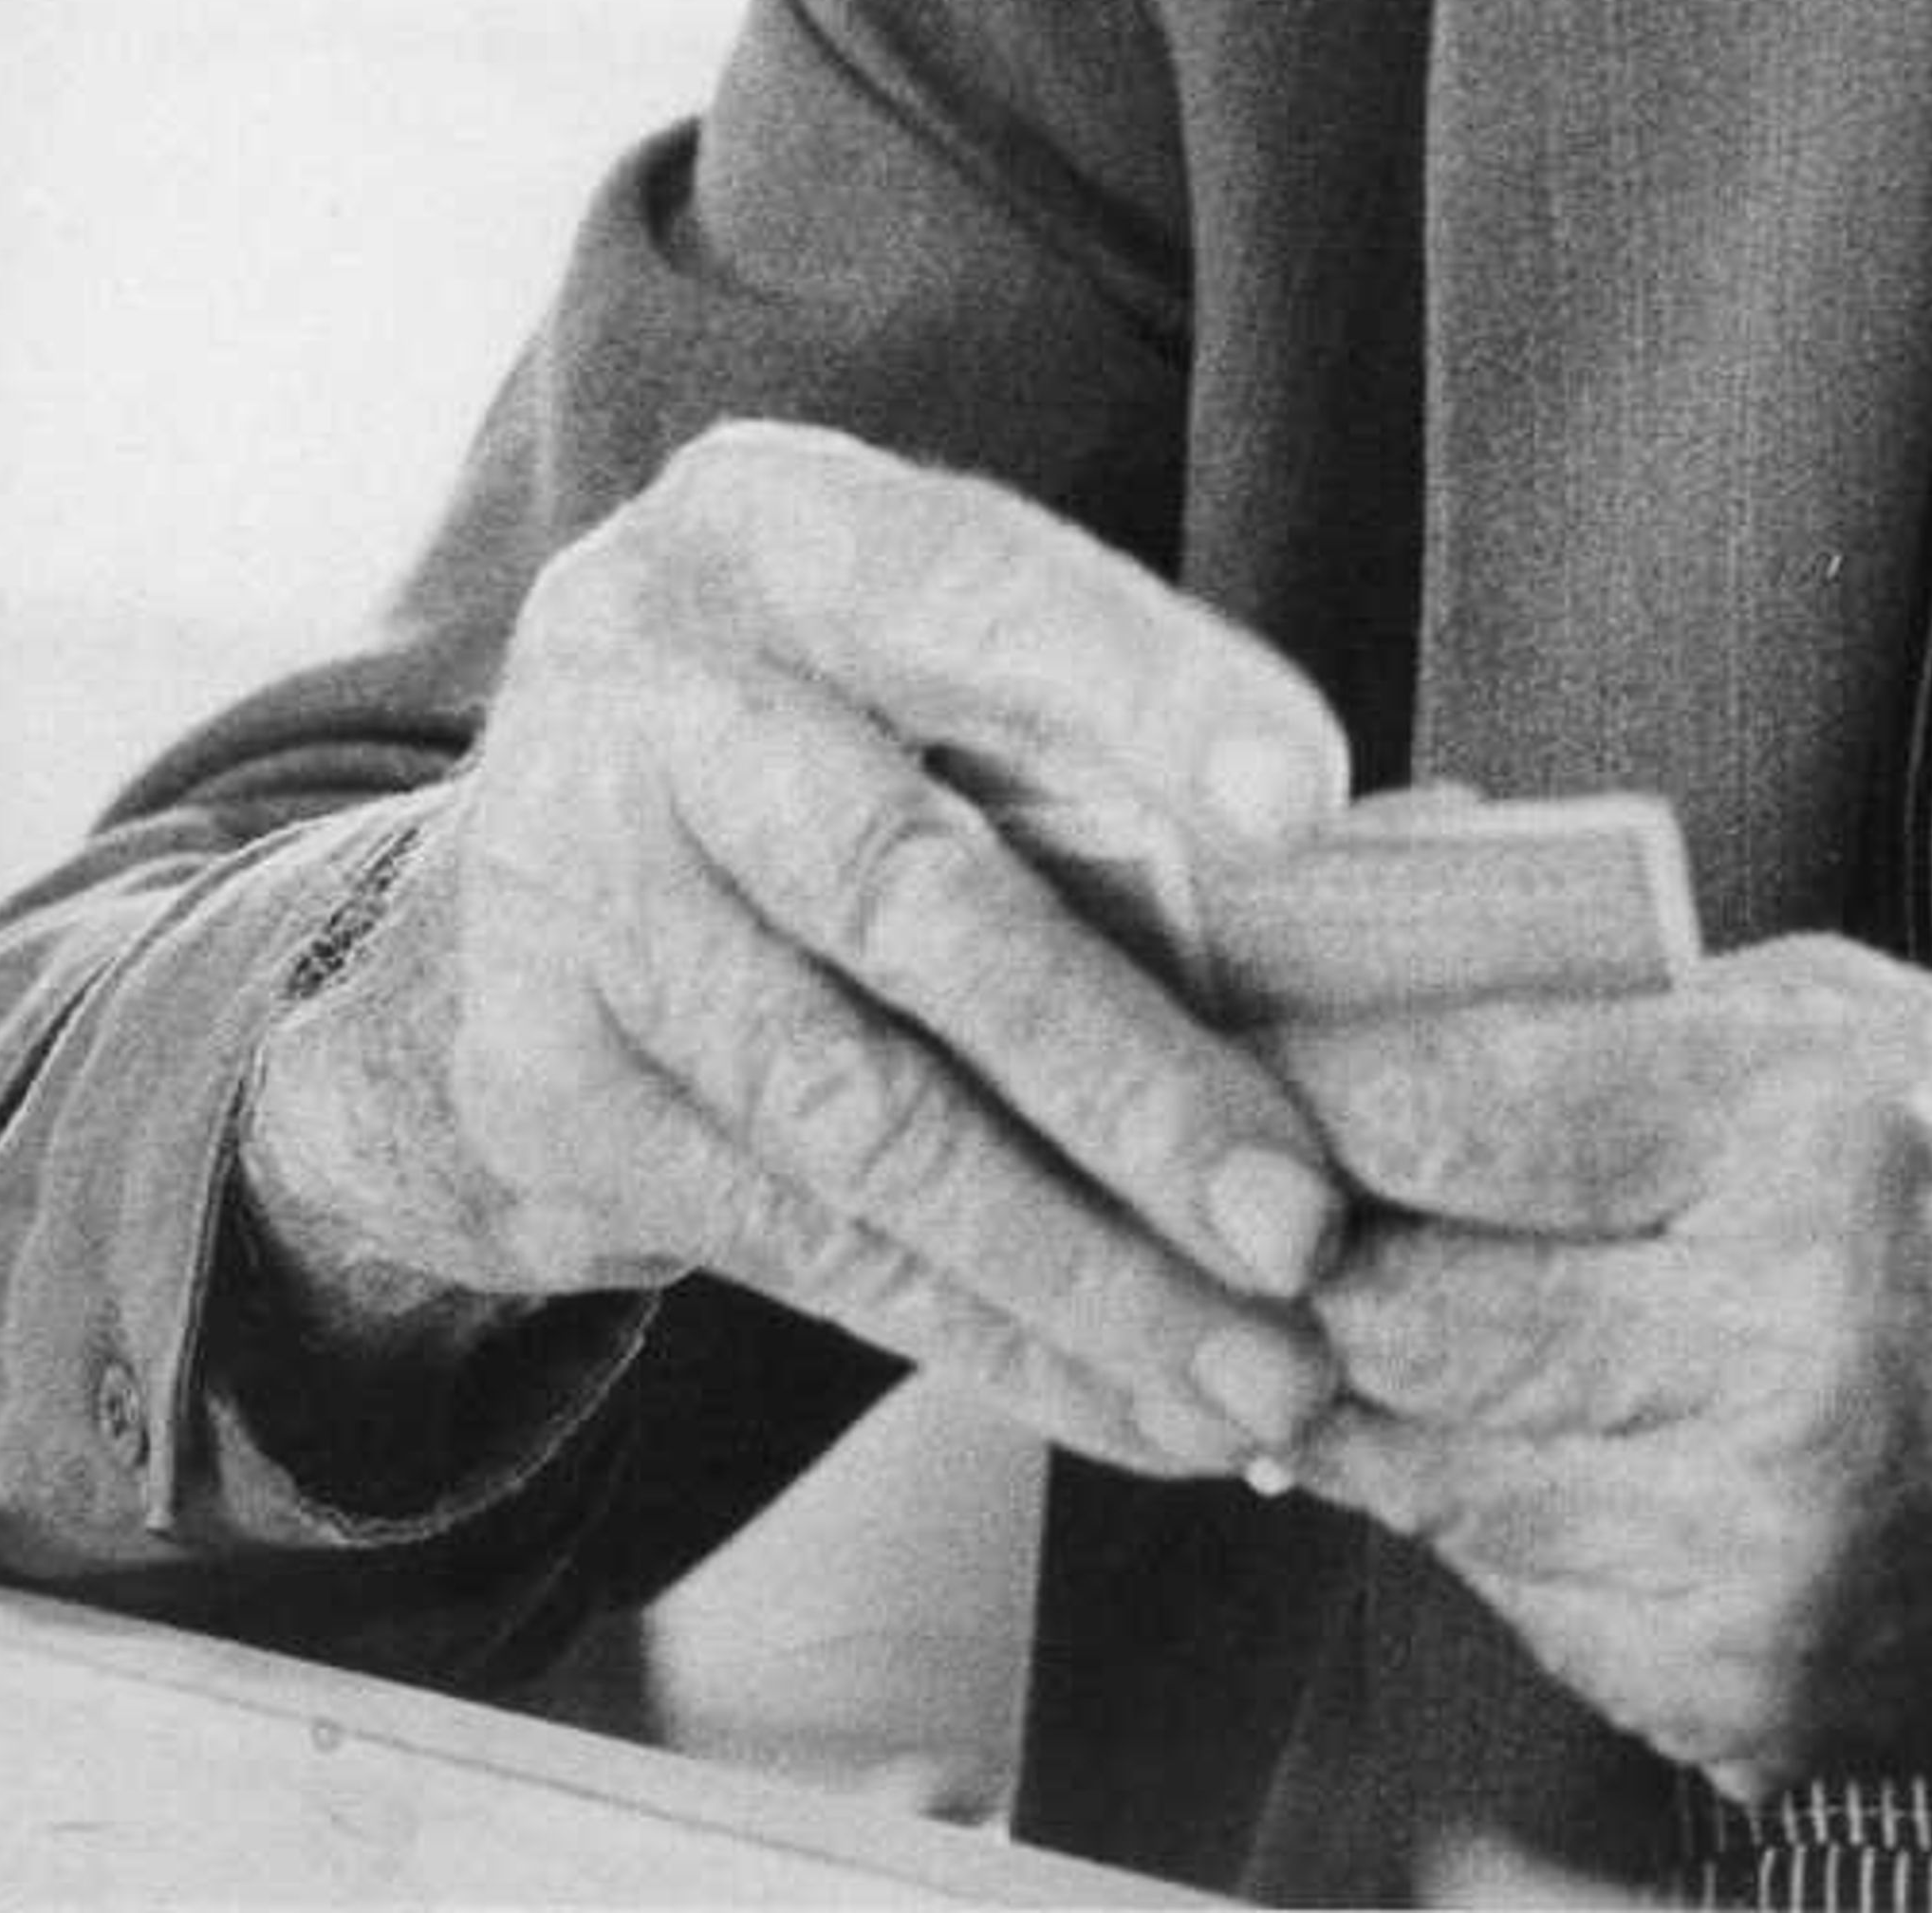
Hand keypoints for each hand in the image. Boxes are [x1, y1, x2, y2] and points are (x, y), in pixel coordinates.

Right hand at [236, 421, 1358, 1483]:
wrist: (518, 877)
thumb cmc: (835, 740)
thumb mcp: (939, 670)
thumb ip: (1120, 752)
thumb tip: (1413, 876)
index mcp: (785, 530)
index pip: (982, 595)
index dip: (1148, 692)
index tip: (1308, 806)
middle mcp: (654, 687)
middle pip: (912, 896)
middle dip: (1129, 1079)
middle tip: (1304, 1220)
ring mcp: (580, 894)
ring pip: (858, 1117)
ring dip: (1079, 1266)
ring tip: (1258, 1370)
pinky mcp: (547, 1091)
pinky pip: (803, 1242)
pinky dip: (991, 1338)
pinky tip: (1135, 1402)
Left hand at [1274, 937, 1931, 1896]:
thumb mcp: (1879, 1023)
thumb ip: (1624, 1003)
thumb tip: (1374, 926)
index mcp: (1826, 1135)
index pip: (1458, 1107)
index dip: (1307, 1077)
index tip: (1238, 1042)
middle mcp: (1786, 1350)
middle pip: (1407, 1302)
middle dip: (1300, 1240)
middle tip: (1240, 1177)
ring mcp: (1761, 1551)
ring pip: (1432, 1459)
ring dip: (1375, 1373)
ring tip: (1363, 1283)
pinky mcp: (1745, 1697)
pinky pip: (1522, 1580)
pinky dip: (1492, 1492)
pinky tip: (1542, 1414)